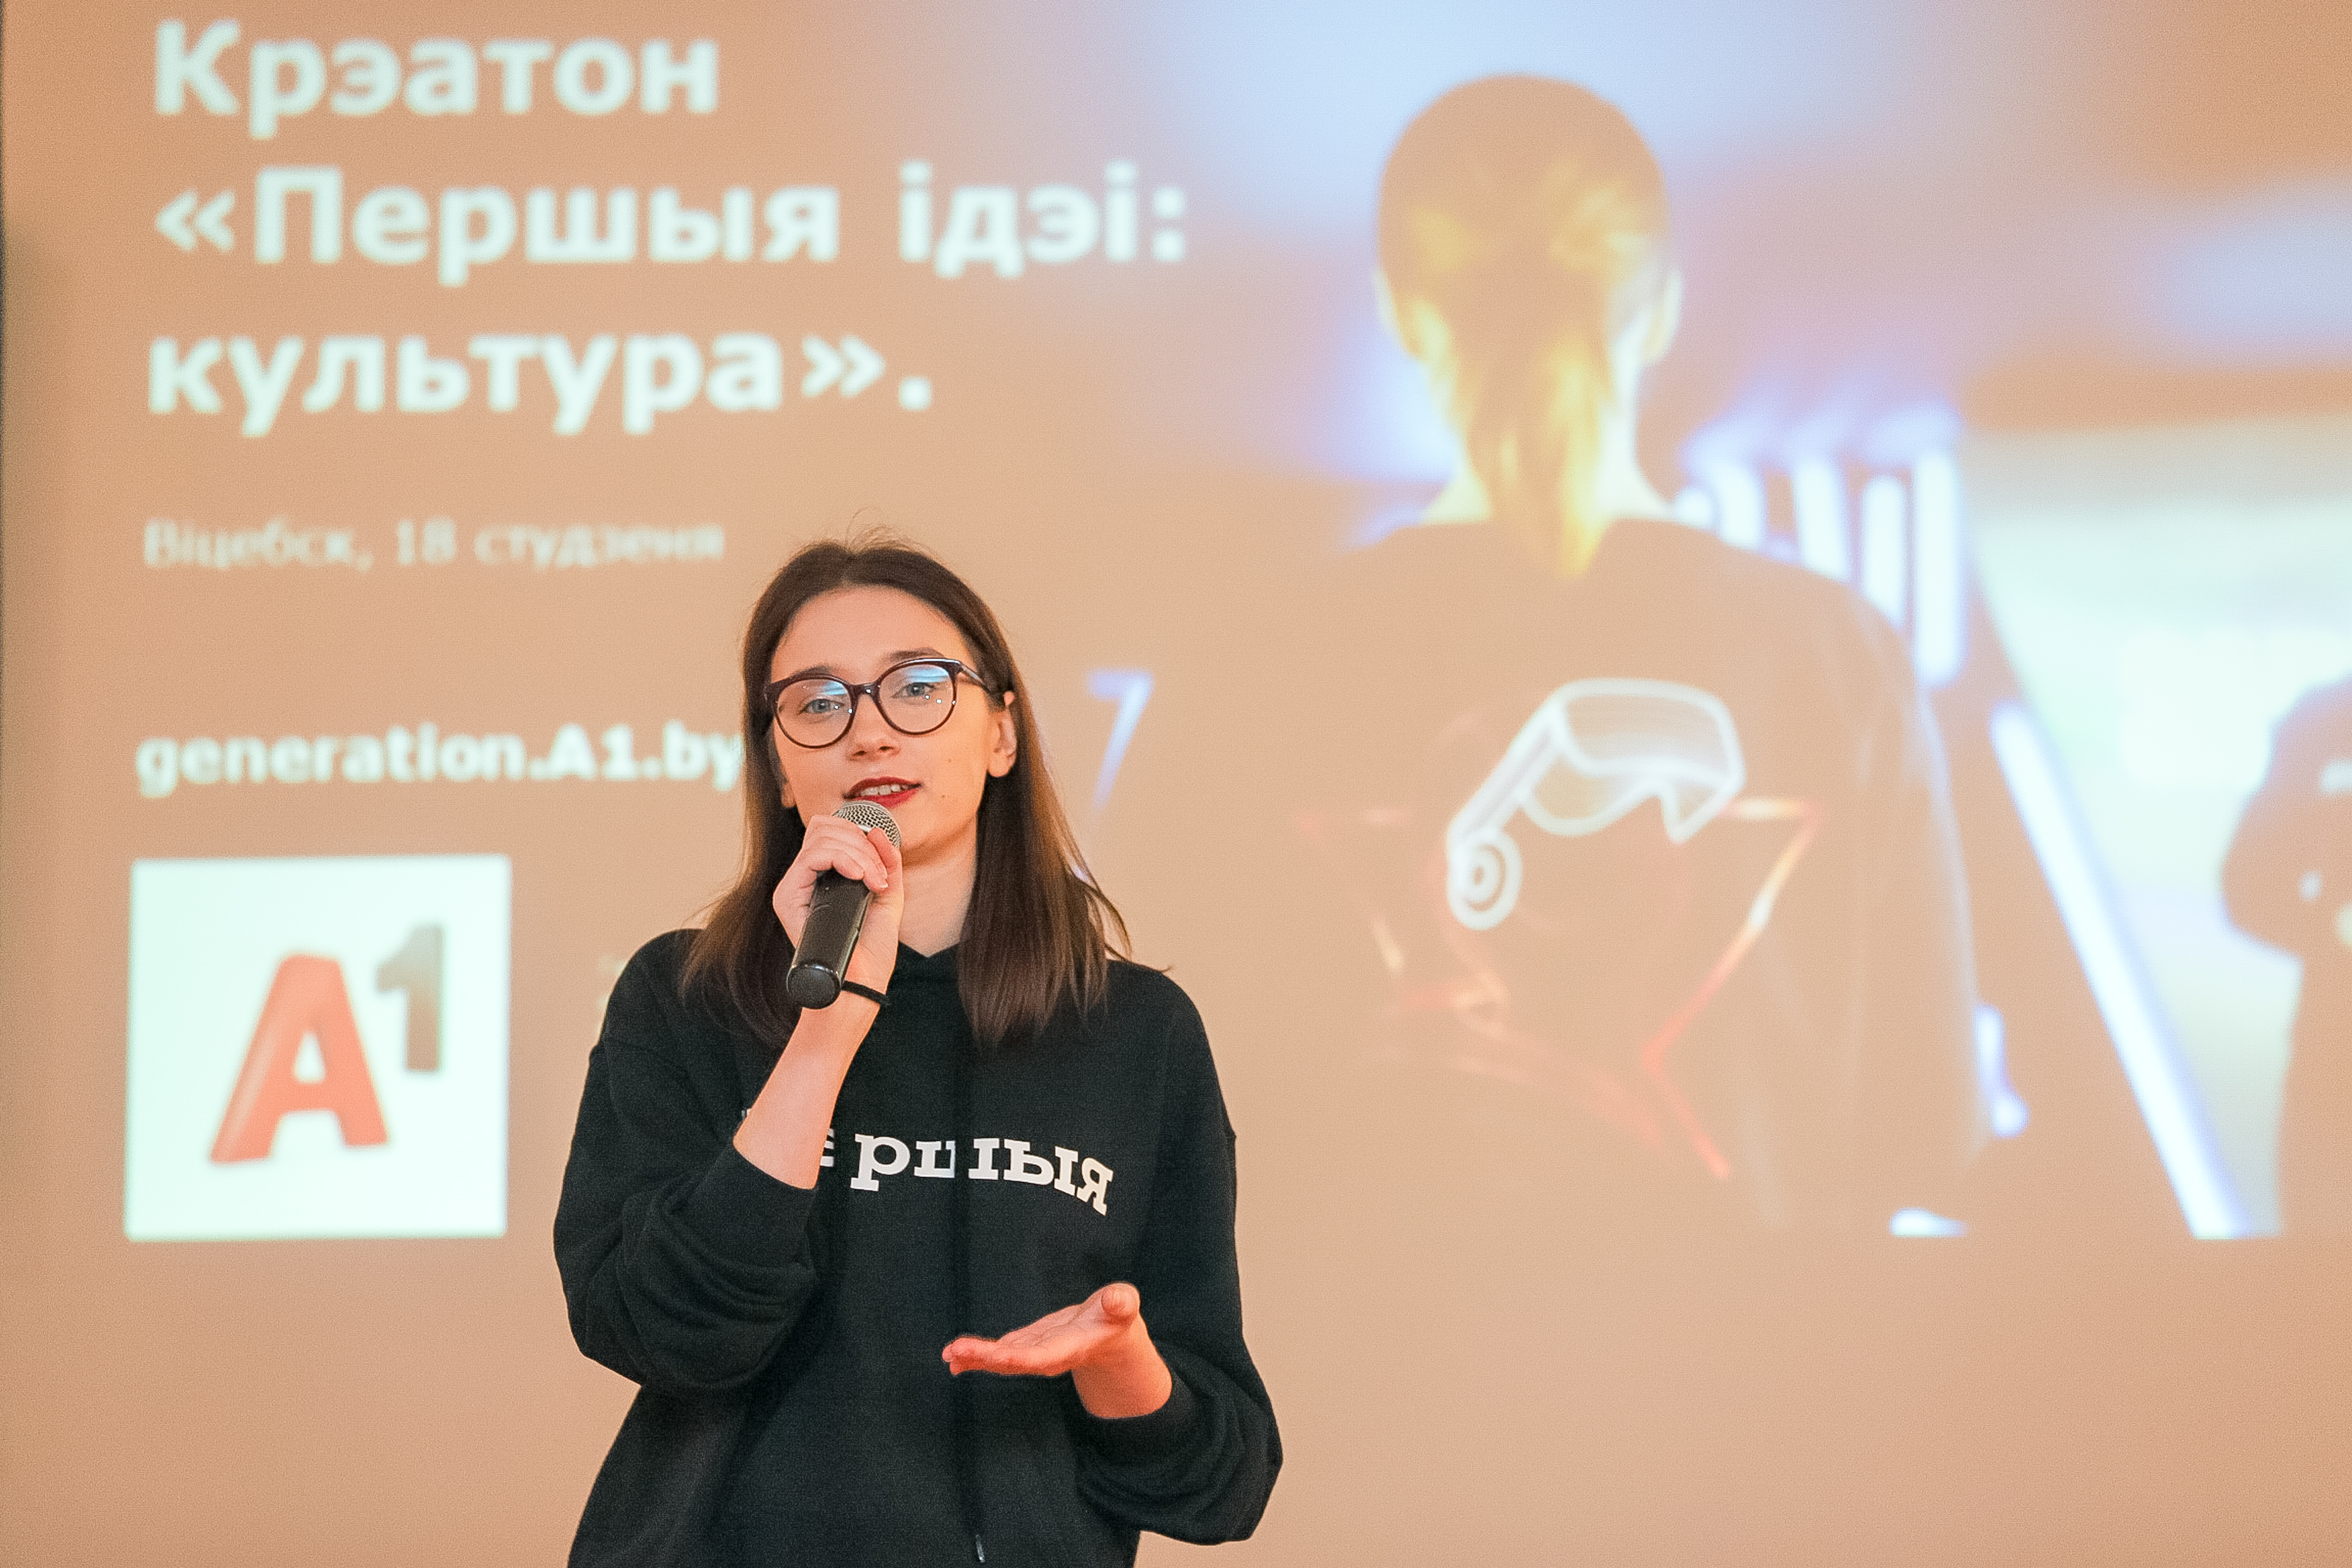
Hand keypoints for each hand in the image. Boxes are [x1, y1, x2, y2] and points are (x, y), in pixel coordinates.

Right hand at [772, 815, 904, 993]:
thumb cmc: (871, 951)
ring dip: (858, 853)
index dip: (858, 833)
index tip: (882, 863)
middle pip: (822, 827)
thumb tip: (877, 832)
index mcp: (823, 877)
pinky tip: (860, 878)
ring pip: (819, 838)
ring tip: (874, 882)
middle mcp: (804, 880)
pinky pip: (812, 856)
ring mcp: (793, 888)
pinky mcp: (787, 898)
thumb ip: (888, 864)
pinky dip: (843, 859)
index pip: (829, 830)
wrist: (860, 984)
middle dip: (860, 841)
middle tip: (879, 875)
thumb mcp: (888, 898)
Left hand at [942, 1282, 1173, 1418]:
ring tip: (949, 1355)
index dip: (1017, 1356)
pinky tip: (954, 1357)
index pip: (1040, 1355)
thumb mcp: (1123, 1306)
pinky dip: (977, 1356)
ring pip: (1001, 1359)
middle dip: (984, 1358)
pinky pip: (998, 1353)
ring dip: (975, 1357)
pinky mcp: (1026, 1345)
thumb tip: (1120, 1298)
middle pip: (1013, 1361)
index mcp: (1070, 1348)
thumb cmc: (1116, 1319)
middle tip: (955, 1353)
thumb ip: (1122, 1303)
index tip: (995, 1354)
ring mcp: (1034, 1352)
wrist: (1109, 1336)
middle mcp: (1048, 1356)